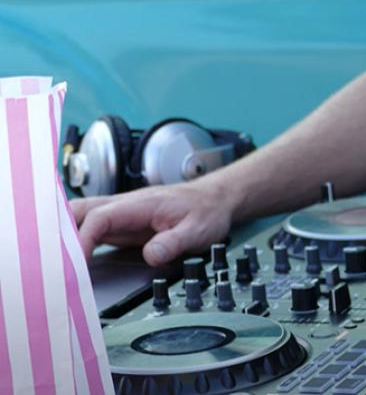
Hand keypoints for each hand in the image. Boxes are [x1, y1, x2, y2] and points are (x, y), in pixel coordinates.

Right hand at [71, 180, 236, 265]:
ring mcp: (120, 214)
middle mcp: (124, 205)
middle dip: (60, 233)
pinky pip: (90, 227)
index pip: (100, 217)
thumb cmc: (205, 212)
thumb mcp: (196, 230)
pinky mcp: (121, 224)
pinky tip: (69, 256)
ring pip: (80, 217)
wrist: (213, 200)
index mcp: (139, 204)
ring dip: (64, 235)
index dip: (83, 239)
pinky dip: (75, 239)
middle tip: (53, 262)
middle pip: (79, 210)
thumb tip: (151, 256)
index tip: (77, 263)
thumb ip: (173, 243)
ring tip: (55, 262)